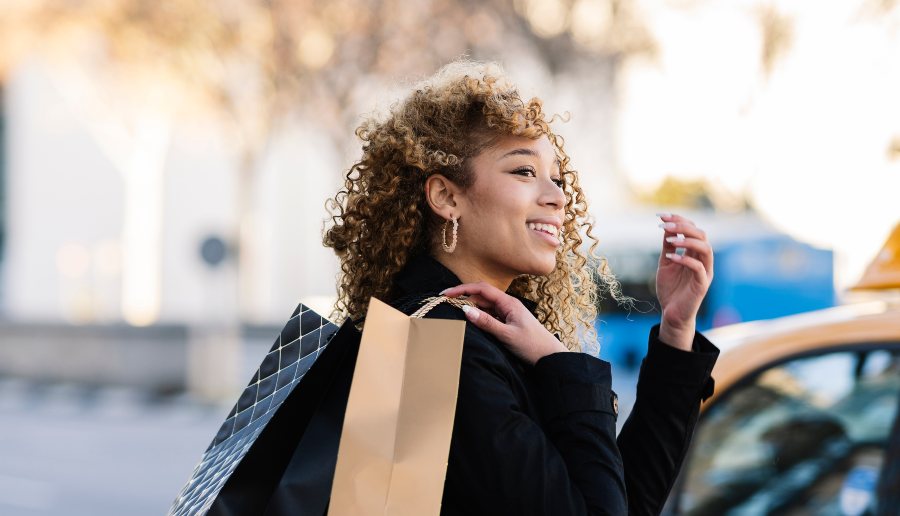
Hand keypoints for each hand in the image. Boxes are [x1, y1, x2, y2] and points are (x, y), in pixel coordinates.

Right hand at [440, 282, 567, 364]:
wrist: (549, 356)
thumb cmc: (532, 345)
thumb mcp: (506, 335)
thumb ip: (486, 322)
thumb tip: (465, 310)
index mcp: (508, 303)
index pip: (481, 289)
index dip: (462, 289)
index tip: (446, 293)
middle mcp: (507, 304)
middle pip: (481, 295)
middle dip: (463, 296)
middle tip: (445, 302)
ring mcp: (507, 313)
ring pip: (484, 305)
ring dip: (470, 307)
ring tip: (453, 311)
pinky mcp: (507, 322)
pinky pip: (489, 314)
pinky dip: (478, 316)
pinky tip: (469, 320)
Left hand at [656, 213, 713, 350]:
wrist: (671, 313)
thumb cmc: (670, 289)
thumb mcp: (666, 263)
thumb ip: (668, 246)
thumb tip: (666, 225)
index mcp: (694, 253)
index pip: (692, 230)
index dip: (679, 219)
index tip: (661, 215)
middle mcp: (702, 260)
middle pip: (701, 235)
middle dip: (683, 226)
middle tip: (664, 225)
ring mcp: (704, 272)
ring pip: (705, 248)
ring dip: (687, 240)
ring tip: (669, 240)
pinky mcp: (702, 285)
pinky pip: (699, 268)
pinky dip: (686, 259)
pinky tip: (672, 257)